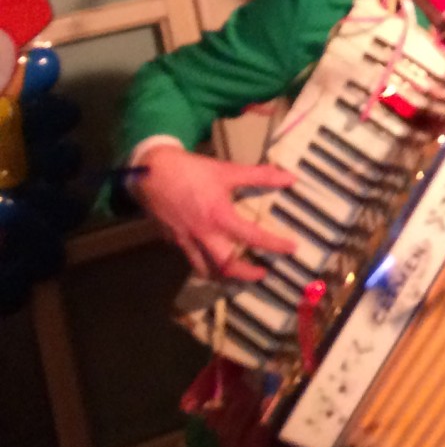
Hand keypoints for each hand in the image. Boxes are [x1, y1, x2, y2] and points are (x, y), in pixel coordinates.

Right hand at [130, 145, 295, 281]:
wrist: (151, 172)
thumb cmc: (192, 171)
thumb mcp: (228, 171)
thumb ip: (260, 176)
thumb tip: (290, 177)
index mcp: (219, 217)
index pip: (253, 237)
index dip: (274, 245)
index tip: (292, 249)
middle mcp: (203, 235)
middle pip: (226, 266)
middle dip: (246, 274)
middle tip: (262, 273)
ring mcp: (185, 240)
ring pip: (204, 269)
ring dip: (223, 275)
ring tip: (237, 273)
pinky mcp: (172, 240)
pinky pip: (190, 258)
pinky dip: (203, 264)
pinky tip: (211, 258)